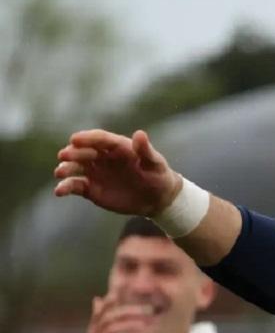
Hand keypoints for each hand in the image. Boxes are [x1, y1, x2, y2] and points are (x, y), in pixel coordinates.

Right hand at [54, 129, 182, 216]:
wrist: (156, 198)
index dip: (87, 138)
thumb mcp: (155, 163)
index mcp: (117, 147)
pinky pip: (75, 185)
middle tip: (64, 155)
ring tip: (60, 172)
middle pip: (84, 152)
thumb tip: (140, 134)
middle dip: (73, 153)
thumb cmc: (158, 175)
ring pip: (75, 167)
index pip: (100, 139)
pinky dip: (66, 187)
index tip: (75, 139)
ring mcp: (94, 172)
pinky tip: (59, 191)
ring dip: (66, 168)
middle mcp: (102, 157)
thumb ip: (145, 150)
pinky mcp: (90, 188)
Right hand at [82, 295, 155, 332]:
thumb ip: (105, 317)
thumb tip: (98, 298)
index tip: (129, 288)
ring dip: (131, 325)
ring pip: (111, 329)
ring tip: (147, 324)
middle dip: (131, 311)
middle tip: (150, 309)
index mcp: (95, 324)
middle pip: (110, 316)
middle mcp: (92, 332)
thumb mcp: (104, 332)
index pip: (104, 307)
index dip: (114, 297)